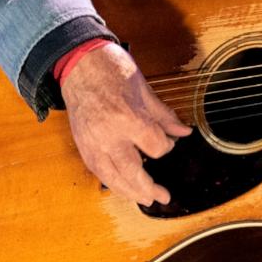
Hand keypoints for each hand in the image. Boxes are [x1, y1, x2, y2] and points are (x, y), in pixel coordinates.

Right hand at [61, 42, 191, 205]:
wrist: (78, 62)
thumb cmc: (110, 68)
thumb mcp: (143, 89)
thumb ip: (163, 115)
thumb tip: (182, 131)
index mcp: (129, 118)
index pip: (156, 147)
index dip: (167, 147)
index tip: (169, 142)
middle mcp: (109, 136)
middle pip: (133, 174)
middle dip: (149, 188)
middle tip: (163, 196)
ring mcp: (93, 143)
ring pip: (112, 179)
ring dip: (129, 192)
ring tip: (144, 199)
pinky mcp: (82, 145)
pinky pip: (98, 171)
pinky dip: (111, 182)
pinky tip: (121, 186)